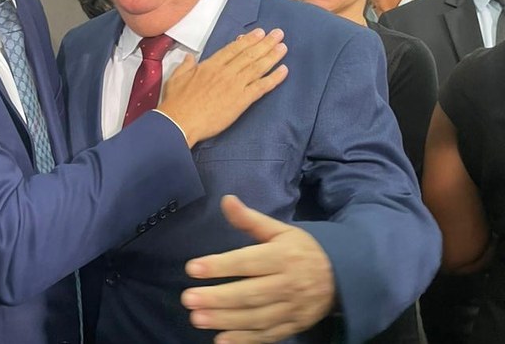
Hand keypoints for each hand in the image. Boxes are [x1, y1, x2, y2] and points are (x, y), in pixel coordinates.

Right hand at [158, 29, 286, 146]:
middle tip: (278, 34)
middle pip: (249, 54)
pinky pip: (261, 87)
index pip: (233, 49)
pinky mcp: (241, 101)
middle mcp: (225, 72)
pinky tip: (284, 70)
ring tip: (283, 47)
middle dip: (265, 43)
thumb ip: (186, 65)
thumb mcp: (176, 77)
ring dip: (272, 56)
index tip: (259, 32)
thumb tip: (189, 57)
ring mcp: (235, 85)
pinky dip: (274, 78)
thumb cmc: (176, 102)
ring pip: (257, 67)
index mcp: (210, 65)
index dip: (248, 40)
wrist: (180, 122)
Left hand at [181, 195, 334, 343]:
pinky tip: (221, 340)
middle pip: (250, 293)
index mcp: (283, 256)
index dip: (219, 265)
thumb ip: (250, 219)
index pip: (247, 262)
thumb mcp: (279, 230)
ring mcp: (292, 309)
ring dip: (226, 320)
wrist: (341, 277)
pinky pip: (268, 336)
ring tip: (197, 318)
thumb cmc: (301, 250)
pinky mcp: (293, 326)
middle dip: (218, 298)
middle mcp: (288, 284)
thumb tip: (226, 200)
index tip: (192, 268)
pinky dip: (245, 340)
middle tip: (188, 298)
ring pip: (256, 318)